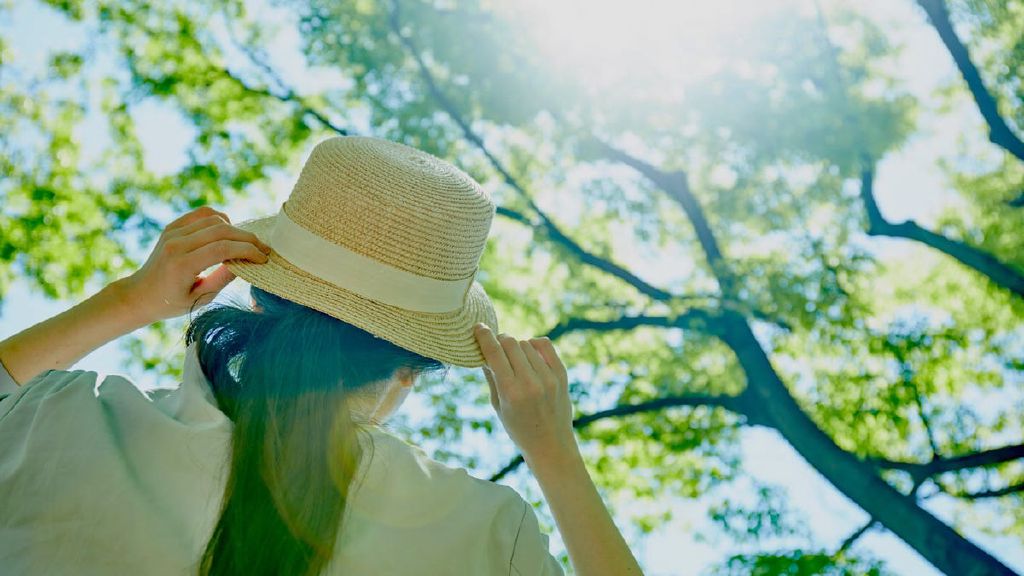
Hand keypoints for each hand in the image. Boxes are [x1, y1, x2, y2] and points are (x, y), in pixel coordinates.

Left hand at [120, 206, 270, 324]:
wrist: (140, 294)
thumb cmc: (171, 303)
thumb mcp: (200, 299)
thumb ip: (223, 279)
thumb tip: (246, 263)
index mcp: (181, 264)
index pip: (222, 249)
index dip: (248, 251)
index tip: (263, 258)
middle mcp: (176, 244)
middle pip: (222, 230)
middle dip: (247, 238)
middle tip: (263, 249)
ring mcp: (172, 232)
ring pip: (214, 219)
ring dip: (235, 229)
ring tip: (246, 244)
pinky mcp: (172, 226)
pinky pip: (202, 214)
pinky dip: (220, 220)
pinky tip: (228, 233)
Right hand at [473, 323, 577, 465]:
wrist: (551, 445)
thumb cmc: (519, 428)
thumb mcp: (498, 406)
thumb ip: (491, 377)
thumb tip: (483, 352)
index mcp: (511, 392)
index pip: (494, 353)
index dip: (484, 337)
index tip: (478, 327)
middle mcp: (530, 382)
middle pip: (510, 343)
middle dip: (500, 340)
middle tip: (496, 347)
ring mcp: (548, 378)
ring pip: (526, 344)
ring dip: (516, 346)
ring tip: (514, 360)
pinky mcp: (561, 375)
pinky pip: (545, 345)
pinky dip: (534, 344)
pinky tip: (529, 354)